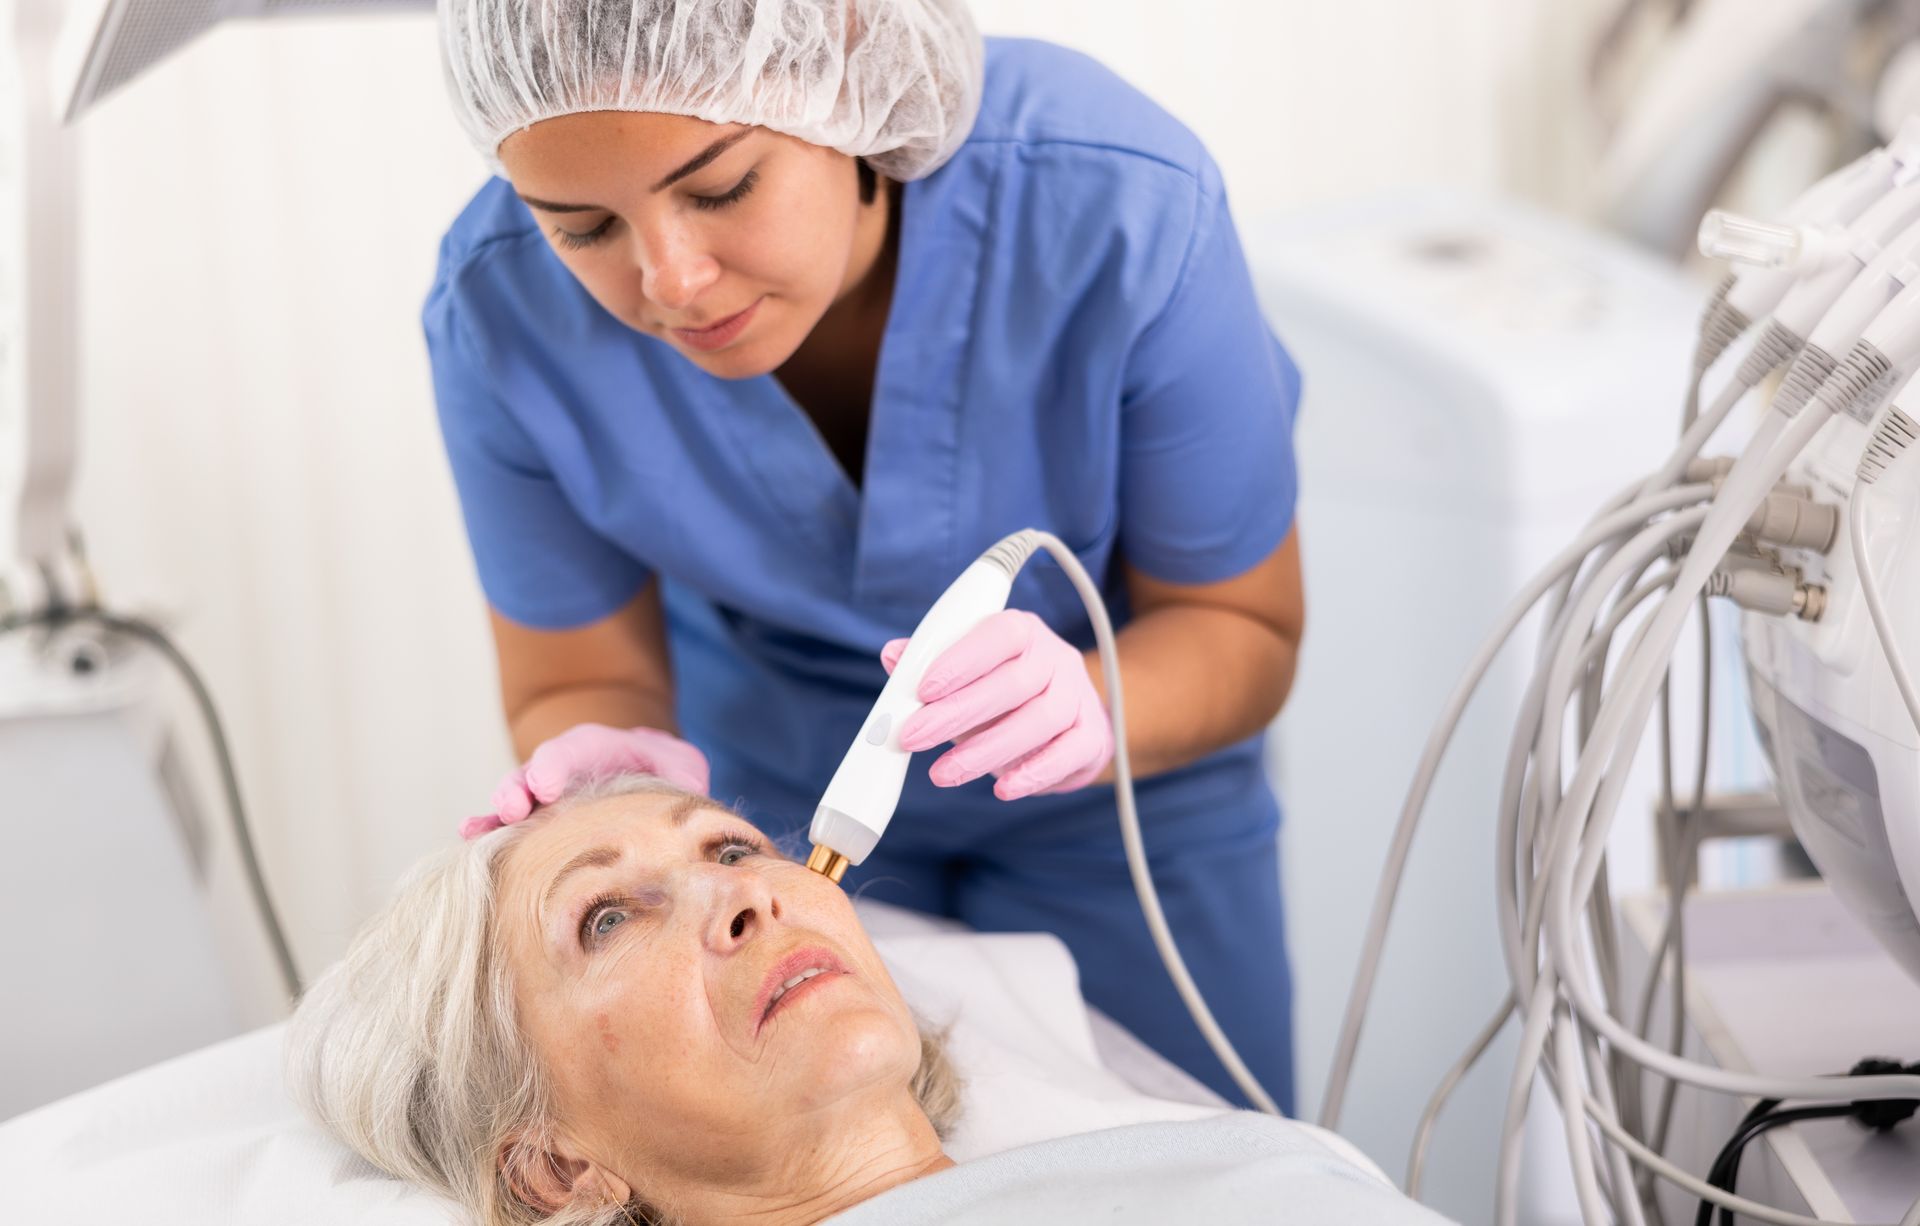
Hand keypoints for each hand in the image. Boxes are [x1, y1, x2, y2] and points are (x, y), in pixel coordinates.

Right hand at [458, 723, 709, 839]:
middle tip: (512, 809)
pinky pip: (511, 827)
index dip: (556, 766)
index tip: (547, 786)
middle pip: (532, 774)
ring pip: (514, 801)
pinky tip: (471, 843)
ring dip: (495, 816)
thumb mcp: (678, 767)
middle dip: (518, 789)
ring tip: (474, 830)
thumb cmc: (662, 773)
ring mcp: (545, 798)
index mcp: (596, 750)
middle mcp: (562, 771)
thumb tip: (690, 795)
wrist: (644, 778)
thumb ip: (683, 778)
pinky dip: (490, 834)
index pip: (571, 751)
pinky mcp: (539, 824)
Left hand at [881, 609, 1113, 800]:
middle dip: (958, 712)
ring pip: (1040, 720)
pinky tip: (1003, 789)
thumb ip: (931, 663)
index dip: (961, 660)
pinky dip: (1035, 774)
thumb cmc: (1005, 693)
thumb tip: (894, 655)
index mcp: (1023, 631)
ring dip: (987, 750)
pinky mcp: (1093, 737)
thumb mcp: (968, 672)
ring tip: (943, 773)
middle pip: (1014, 683)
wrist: (1068, 720)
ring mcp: (1079, 696)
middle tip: (913, 737)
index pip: (998, 634)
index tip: (922, 690)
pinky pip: (1068, 754)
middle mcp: (1056, 658)